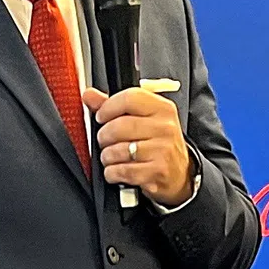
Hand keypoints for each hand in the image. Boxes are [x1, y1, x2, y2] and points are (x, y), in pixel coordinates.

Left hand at [82, 87, 193, 207]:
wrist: (180, 174)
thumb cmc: (158, 144)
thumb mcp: (143, 120)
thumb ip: (114, 106)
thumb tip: (89, 95)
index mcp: (162, 109)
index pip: (129, 98)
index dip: (108, 107)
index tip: (101, 116)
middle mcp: (165, 128)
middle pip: (119, 126)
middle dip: (104, 136)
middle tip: (105, 140)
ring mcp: (162, 150)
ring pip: (117, 150)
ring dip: (107, 156)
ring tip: (112, 156)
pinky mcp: (156, 172)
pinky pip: (121, 170)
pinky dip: (112, 172)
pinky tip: (117, 170)